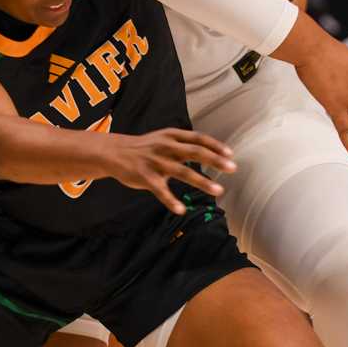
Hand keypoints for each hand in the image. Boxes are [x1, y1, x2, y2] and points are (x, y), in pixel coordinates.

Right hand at [108, 128, 234, 214]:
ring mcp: (156, 162)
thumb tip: (208, 151)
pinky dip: (171, 201)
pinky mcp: (145, 177)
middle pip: (195, 152)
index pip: (198, 138)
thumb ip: (184, 144)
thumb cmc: (145, 147)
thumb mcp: (164, 138)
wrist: (114, 152)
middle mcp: (166, 147)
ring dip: (202, 182)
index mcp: (172, 136)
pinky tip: (181, 209)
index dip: (215, 145)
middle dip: (215, 160)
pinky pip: (161, 191)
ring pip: (183, 172)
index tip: (231, 154)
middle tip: (232, 168)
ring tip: (218, 191)